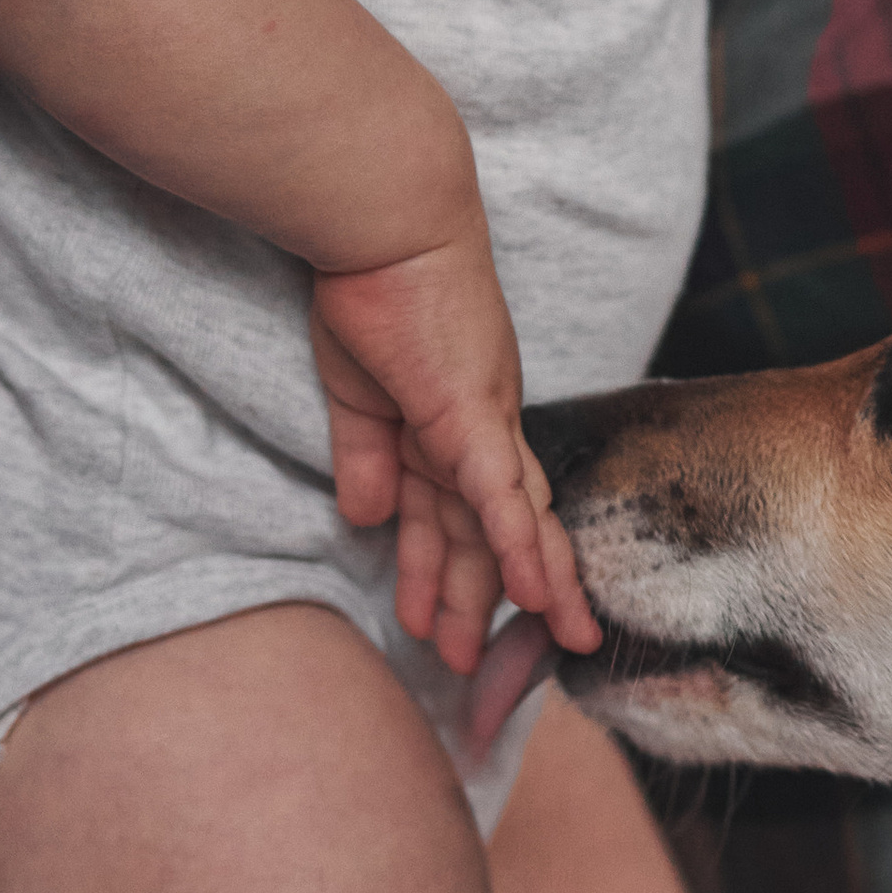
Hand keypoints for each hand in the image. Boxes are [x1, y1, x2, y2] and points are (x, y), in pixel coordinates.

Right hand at [311, 233, 599, 677]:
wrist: (386, 225)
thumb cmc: (372, 291)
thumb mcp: (357, 396)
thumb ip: (367, 457)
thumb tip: (368, 517)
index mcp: (451, 427)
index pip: (459, 514)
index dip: (454, 571)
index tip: (446, 623)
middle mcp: (481, 434)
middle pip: (484, 535)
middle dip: (475, 603)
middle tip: (468, 667)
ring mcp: (487, 426)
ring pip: (503, 529)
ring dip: (497, 597)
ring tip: (490, 658)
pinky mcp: (476, 416)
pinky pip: (503, 496)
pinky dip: (520, 549)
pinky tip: (534, 597)